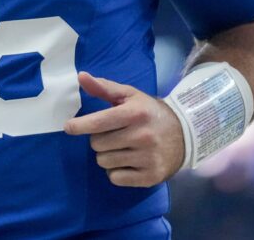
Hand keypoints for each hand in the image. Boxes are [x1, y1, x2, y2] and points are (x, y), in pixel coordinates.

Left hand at [63, 71, 184, 186]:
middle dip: (99, 139)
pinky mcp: (150, 176)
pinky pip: (115, 178)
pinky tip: (128, 161)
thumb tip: (81, 76)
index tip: (69, 127)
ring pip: (104, 162)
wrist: (184, 136)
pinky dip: (116, 171)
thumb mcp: (129, 96)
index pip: (99, 122)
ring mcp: (148, 158)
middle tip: (112, 135)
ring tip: (121, 148)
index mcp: (135, 113)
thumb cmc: (149, 113)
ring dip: (106, 155)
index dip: (80, 125)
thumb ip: (103, 87)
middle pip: (97, 144)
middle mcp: (143, 136)